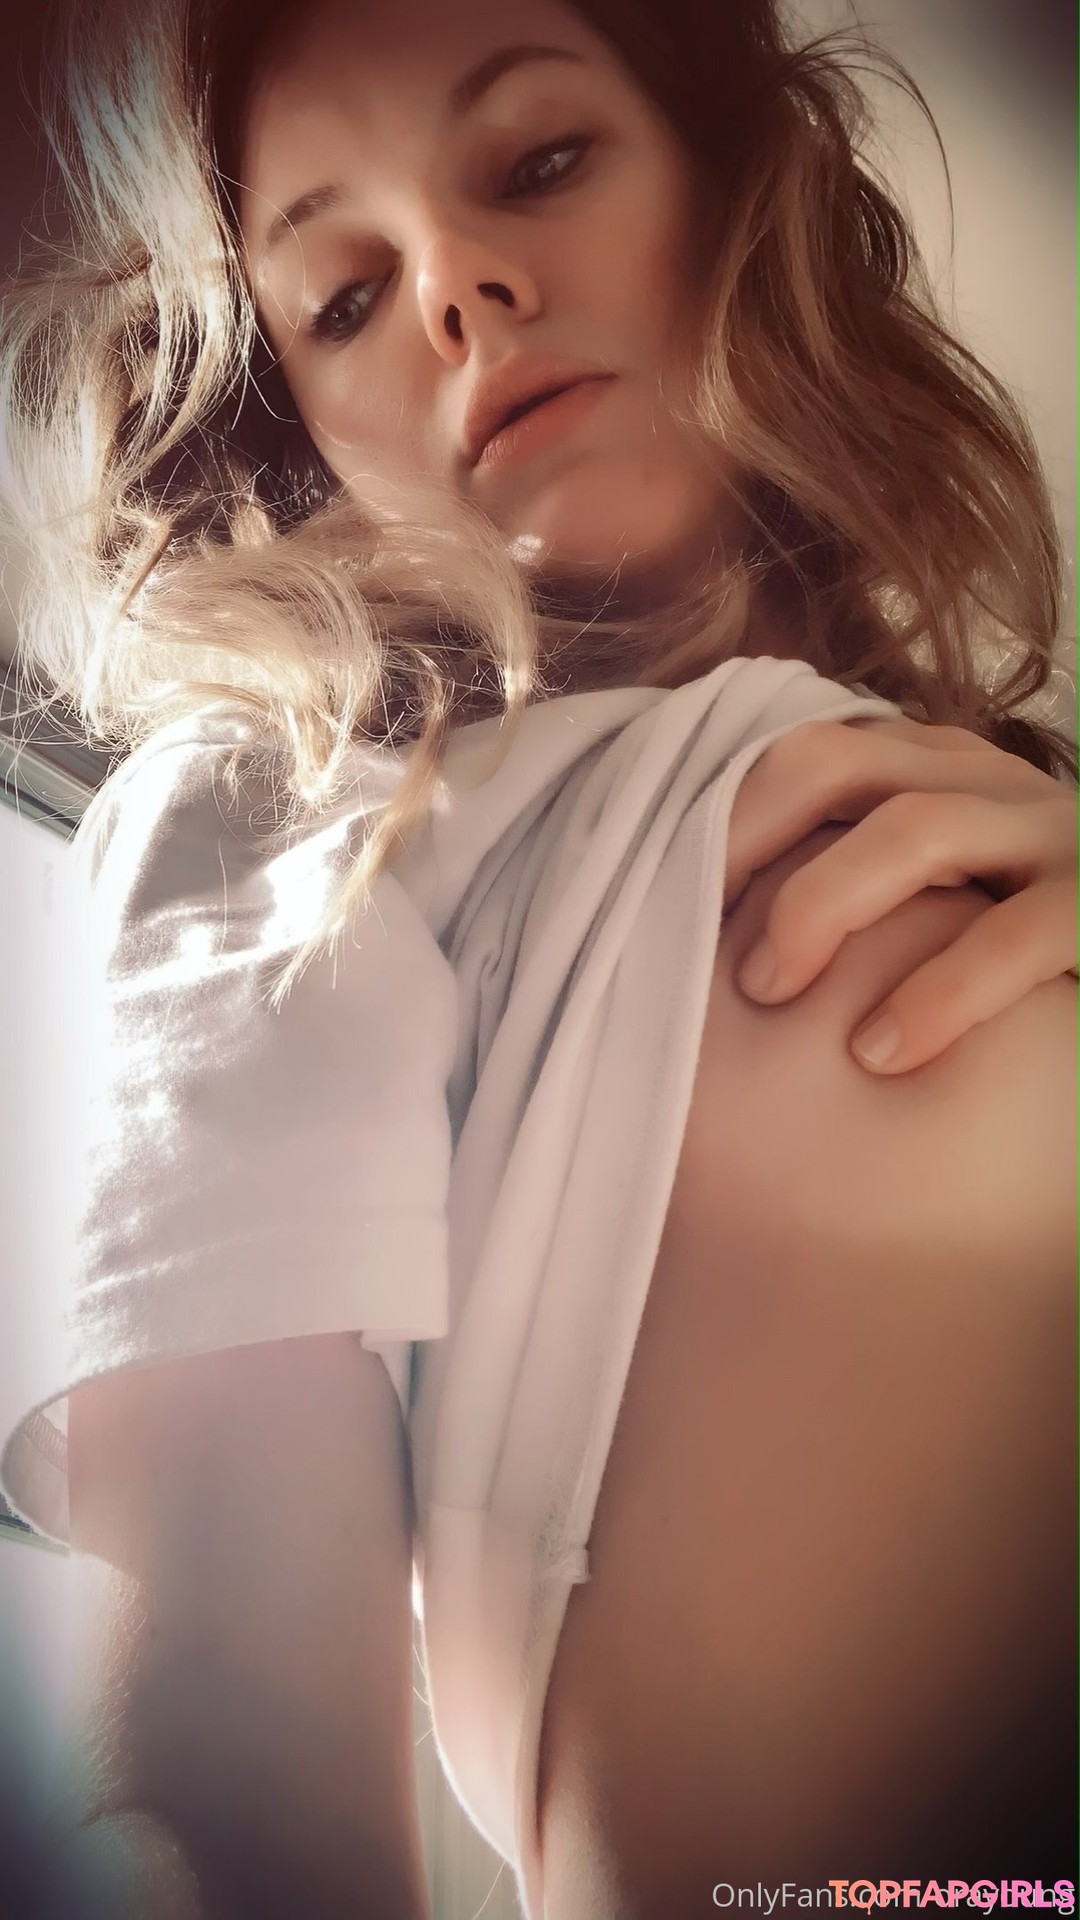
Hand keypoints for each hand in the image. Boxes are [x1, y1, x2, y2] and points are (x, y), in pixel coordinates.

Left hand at [723, 714, 1077, 1073]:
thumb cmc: (1019, 961)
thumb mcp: (937, 904)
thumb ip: (854, 890)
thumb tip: (729, 946)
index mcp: (936, 768)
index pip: (803, 750)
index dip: (722, 812)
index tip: (665, 886)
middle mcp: (990, 780)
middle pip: (835, 763)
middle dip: (747, 841)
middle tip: (699, 935)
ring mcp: (1052, 833)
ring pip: (914, 829)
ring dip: (820, 908)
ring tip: (768, 994)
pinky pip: (1012, 936)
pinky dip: (936, 995)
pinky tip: (880, 1053)